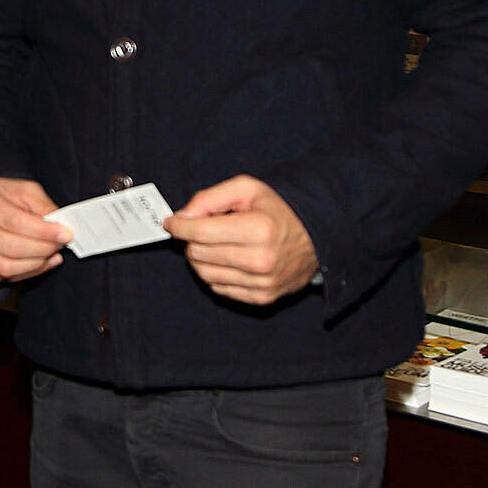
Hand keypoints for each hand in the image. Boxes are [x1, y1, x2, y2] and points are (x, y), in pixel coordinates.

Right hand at [0, 177, 67, 281]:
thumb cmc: (2, 195)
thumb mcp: (24, 189)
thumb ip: (43, 206)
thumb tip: (60, 226)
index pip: (14, 222)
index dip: (43, 232)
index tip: (65, 234)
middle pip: (10, 248)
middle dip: (42, 249)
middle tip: (60, 244)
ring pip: (6, 268)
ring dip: (36, 264)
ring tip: (52, 254)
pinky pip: (2, 277)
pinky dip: (26, 273)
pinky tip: (40, 262)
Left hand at [165, 175, 319, 306]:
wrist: (315, 237)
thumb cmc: (276, 210)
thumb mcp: (246, 189)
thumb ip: (209, 198)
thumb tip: (181, 218)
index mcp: (258, 229)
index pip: (200, 232)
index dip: (178, 226)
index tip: (171, 222)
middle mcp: (261, 260)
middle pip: (198, 254)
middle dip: (191, 240)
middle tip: (200, 230)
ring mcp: (262, 283)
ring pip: (204, 274)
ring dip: (200, 258)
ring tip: (212, 244)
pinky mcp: (262, 298)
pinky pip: (219, 288)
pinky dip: (215, 273)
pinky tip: (226, 259)